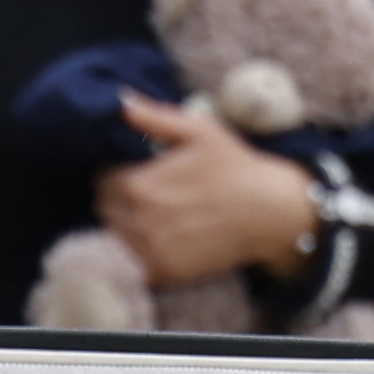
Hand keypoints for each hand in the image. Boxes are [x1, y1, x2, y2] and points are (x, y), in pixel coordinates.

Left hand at [99, 96, 331, 286]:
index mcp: (137, 185)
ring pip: (115, 235)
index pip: (102, 180)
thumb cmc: (236, 166)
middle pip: (105, 208)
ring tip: (156, 214)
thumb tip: (120, 101)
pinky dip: (140, 251)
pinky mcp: (164, 272)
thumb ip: (154, 117)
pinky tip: (163, 237)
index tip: (136, 171)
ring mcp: (149, 250)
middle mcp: (138, 220)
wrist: (272, 211)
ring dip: (126, 225)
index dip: (116, 173)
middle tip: (148, 193)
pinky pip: (133, 261)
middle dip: (118, 198)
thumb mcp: (199, 131)